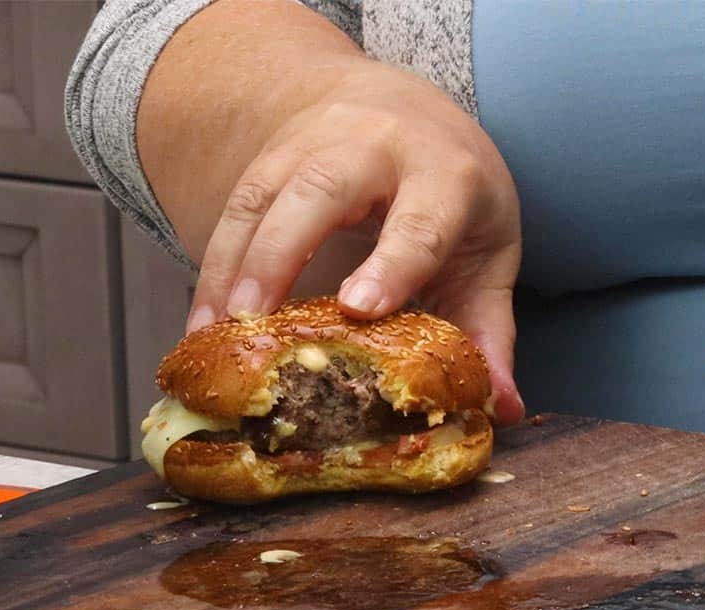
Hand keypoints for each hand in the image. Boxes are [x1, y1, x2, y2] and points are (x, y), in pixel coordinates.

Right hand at [184, 61, 525, 423]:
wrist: (398, 106)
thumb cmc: (452, 192)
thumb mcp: (486, 251)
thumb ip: (488, 329)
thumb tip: (502, 409)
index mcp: (446, 173)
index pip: (420, 219)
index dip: (390, 263)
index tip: (357, 308)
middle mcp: (377, 147)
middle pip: (322, 189)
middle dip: (281, 252)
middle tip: (253, 322)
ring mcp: (315, 142)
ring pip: (264, 195)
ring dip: (231, 266)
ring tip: (212, 334)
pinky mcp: (270, 157)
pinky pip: (234, 207)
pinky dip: (214, 265)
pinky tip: (202, 319)